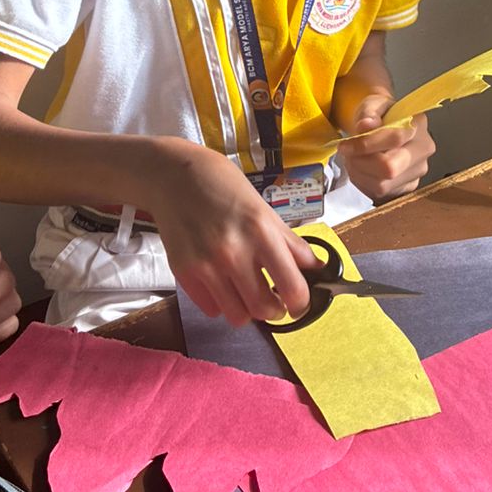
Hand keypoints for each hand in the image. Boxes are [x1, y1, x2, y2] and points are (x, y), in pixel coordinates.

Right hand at [148, 142, 318, 326]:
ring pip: (237, 316)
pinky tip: (222, 283)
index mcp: (261, 232)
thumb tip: (318, 268)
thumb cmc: (222, 186)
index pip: (293, 288)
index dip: (301, 303)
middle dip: (275, 310)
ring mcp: (206, 265)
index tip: (299, 303)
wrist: (174, 175)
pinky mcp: (183, 272)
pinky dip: (220, 302)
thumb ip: (290, 243)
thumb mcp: (264, 209)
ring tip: (246, 292)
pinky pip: (211, 309)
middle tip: (274, 300)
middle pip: (264, 310)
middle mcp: (233, 252)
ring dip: (247, 310)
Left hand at [337, 96, 434, 201]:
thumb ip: (369, 113)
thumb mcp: (371, 105)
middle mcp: (423, 150)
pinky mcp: (408, 188)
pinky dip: (364, 183)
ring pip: (382, 184)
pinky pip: (380, 193)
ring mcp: (418, 172)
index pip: (395, 139)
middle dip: (362, 163)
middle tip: (348, 155)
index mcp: (418, 124)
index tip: (345, 145)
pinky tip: (362, 169)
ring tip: (354, 160)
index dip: (366, 144)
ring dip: (359, 173)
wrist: (382, 129)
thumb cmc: (378, 116)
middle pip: (390, 168)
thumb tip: (367, 125)